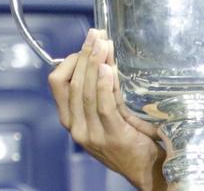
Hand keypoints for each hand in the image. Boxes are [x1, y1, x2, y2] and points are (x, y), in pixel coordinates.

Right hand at [49, 29, 165, 190]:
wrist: (145, 169)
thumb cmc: (128, 138)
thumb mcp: (106, 114)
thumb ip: (100, 92)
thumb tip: (104, 57)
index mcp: (71, 119)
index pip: (58, 83)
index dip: (70, 60)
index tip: (86, 45)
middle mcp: (76, 127)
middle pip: (73, 83)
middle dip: (84, 54)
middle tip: (96, 35)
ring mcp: (92, 133)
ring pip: (85, 92)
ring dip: (95, 63)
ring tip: (103, 45)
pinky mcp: (112, 136)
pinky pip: (104, 106)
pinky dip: (104, 85)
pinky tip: (109, 69)